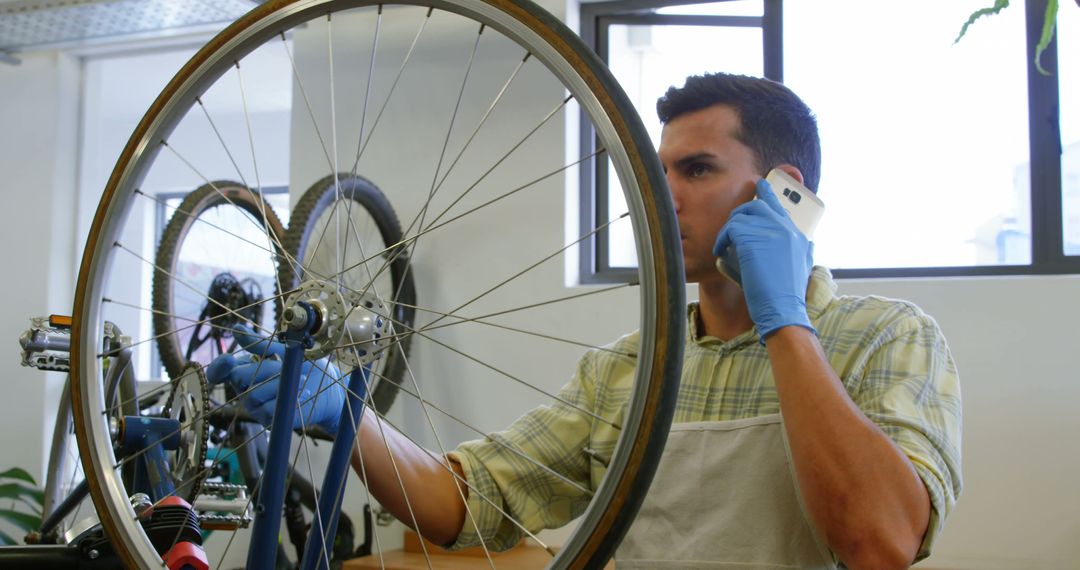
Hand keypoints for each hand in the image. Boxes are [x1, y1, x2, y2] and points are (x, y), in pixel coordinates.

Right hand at [205, 325, 344, 433]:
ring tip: (299, 379)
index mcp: (244, 372)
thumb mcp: (282, 351)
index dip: (219, 367)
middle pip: (239, 378)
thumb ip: (259, 344)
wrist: (328, 388)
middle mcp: (245, 391)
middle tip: (284, 366)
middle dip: (264, 368)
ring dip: (278, 383)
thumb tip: (237, 326)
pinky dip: (287, 398)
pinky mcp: (270, 421)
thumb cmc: (302, 367)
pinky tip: (302, 392)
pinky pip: (269, 409)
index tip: (228, 358)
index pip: (218, 373)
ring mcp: (256, 408)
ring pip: (254, 394)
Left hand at [713, 178, 815, 341]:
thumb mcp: (800, 268)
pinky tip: (720, 250)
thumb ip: (799, 250)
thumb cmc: (786, 296)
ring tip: (725, 245)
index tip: (760, 183)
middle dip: (742, 212)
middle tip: (733, 224)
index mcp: (797, 235)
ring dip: (730, 229)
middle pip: (759, 205)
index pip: (781, 205)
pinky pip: (731, 228)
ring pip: (743, 215)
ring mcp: (771, 230)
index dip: (768, 193)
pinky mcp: (753, 236)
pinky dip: (722, 238)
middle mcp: (786, 228)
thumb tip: (799, 241)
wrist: (783, 309)